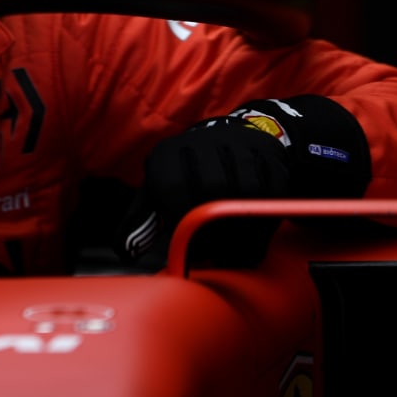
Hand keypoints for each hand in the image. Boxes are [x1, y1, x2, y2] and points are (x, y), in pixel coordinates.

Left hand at [130, 117, 291, 267]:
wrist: (227, 140)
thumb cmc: (185, 176)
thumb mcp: (156, 192)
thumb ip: (139, 222)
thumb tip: (126, 251)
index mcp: (165, 156)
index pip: (173, 191)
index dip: (184, 226)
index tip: (191, 250)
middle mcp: (197, 142)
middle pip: (211, 192)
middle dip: (216, 232)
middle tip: (217, 256)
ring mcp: (234, 143)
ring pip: (243, 192)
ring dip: (243, 230)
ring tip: (236, 251)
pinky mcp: (265, 151)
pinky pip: (270, 190)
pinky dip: (265, 218)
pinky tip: (254, 233)